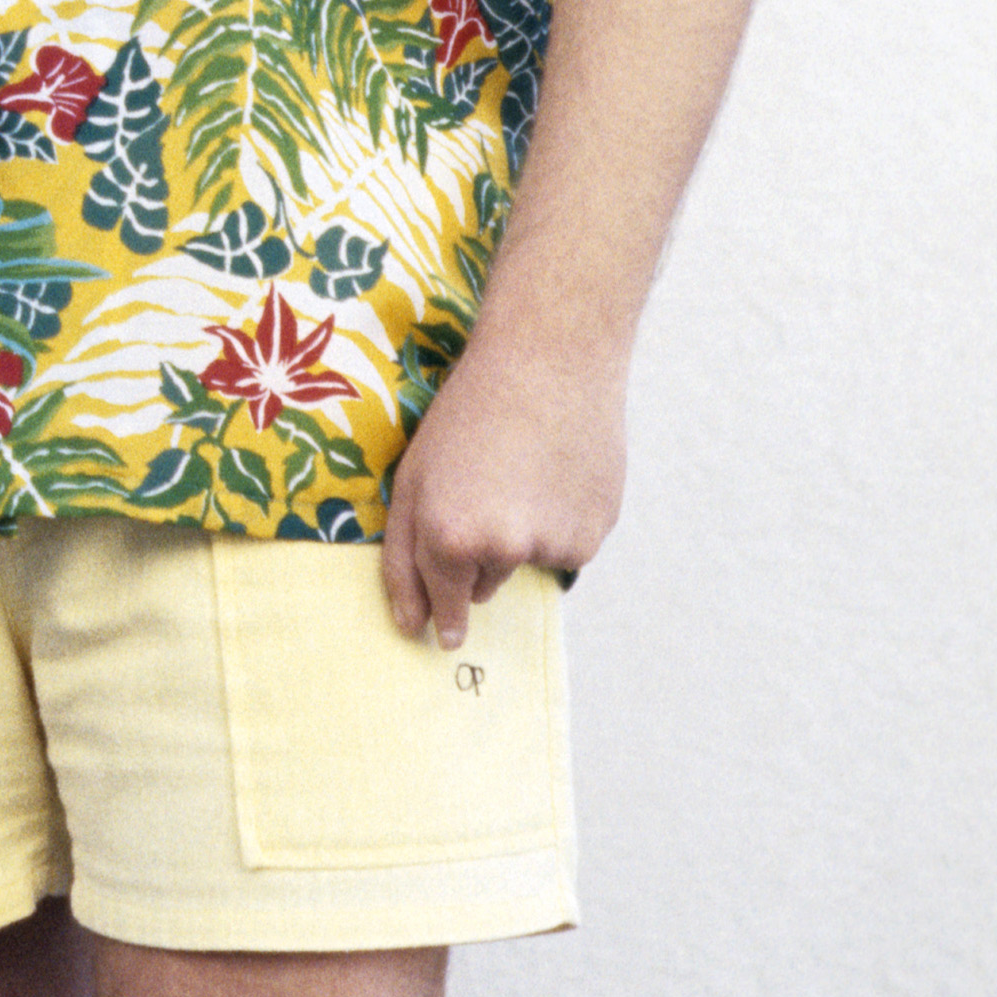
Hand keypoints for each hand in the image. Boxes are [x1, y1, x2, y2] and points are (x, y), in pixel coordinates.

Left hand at [380, 329, 626, 646]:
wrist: (549, 360)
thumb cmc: (468, 413)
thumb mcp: (412, 477)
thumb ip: (403, 559)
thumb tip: (414, 630)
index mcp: (449, 536)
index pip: (444, 604)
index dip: (445, 616)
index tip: (447, 637)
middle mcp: (503, 549)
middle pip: (484, 584)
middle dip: (479, 549)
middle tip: (484, 484)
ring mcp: (554, 543)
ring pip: (527, 563)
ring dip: (522, 532)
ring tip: (522, 468)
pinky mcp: (594, 533)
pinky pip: (566, 546)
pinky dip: (561, 521)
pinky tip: (556, 472)